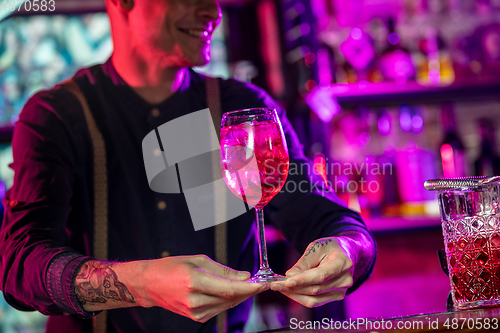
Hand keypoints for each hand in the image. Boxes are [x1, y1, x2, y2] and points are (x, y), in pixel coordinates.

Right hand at [139, 255, 267, 321]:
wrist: (150, 284)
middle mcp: (195, 299)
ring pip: (227, 304)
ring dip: (240, 295)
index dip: (249, 287)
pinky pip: (219, 308)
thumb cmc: (172, 267)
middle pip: (231, 298)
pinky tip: (230, 291)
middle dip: (248, 290)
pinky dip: (228, 300)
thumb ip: (223, 270)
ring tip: (247, 284)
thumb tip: (245, 276)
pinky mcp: (196, 317)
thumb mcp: (198, 260)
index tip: (263, 283)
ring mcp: (195, 311)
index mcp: (195, 281)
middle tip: (260, 282)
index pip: (229, 288)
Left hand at [270, 237, 353, 307]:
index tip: (286, 281)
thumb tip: (290, 275)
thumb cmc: (329, 248)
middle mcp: (345, 280)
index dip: (302, 280)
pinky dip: (299, 297)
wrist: (344, 253)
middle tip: (275, 283)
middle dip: (292, 288)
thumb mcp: (316, 247)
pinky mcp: (335, 297)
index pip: (320, 275)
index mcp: (342, 263)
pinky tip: (289, 291)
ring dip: (293, 294)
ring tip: (279, 287)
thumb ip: (304, 263)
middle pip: (315, 289)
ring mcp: (341, 291)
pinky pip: (315, 302)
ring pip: (313, 299)